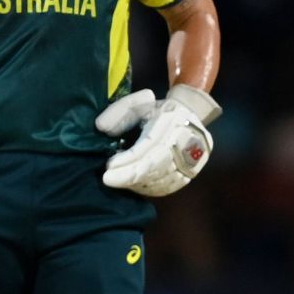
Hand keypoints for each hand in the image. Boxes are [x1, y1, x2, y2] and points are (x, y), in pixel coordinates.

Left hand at [96, 85, 219, 197]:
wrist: (192, 118)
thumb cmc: (162, 112)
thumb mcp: (140, 104)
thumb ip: (120, 111)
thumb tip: (101, 127)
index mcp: (173, 125)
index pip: (148, 148)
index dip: (127, 160)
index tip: (109, 165)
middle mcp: (184, 146)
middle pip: (153, 168)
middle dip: (128, 176)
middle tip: (107, 179)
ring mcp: (189, 163)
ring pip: (159, 181)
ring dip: (136, 183)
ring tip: (119, 179)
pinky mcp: (188, 176)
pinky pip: (165, 188)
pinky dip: (147, 189)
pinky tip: (134, 184)